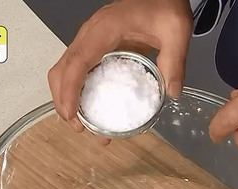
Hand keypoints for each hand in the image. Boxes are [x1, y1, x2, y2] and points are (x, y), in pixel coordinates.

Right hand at [47, 0, 192, 144]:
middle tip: (80, 127)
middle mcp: (90, 34)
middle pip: (62, 69)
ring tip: (84, 124)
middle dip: (63, 100)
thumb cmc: (164, 6)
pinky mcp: (94, 45)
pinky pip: (76, 69)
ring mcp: (89, 39)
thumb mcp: (176, 31)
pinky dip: (76, 90)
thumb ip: (174, 61)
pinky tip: (90, 107)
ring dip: (66, 97)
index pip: (78, 61)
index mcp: (105, 29)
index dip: (70, 90)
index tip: (72, 114)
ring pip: (64, 70)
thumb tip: (171, 92)